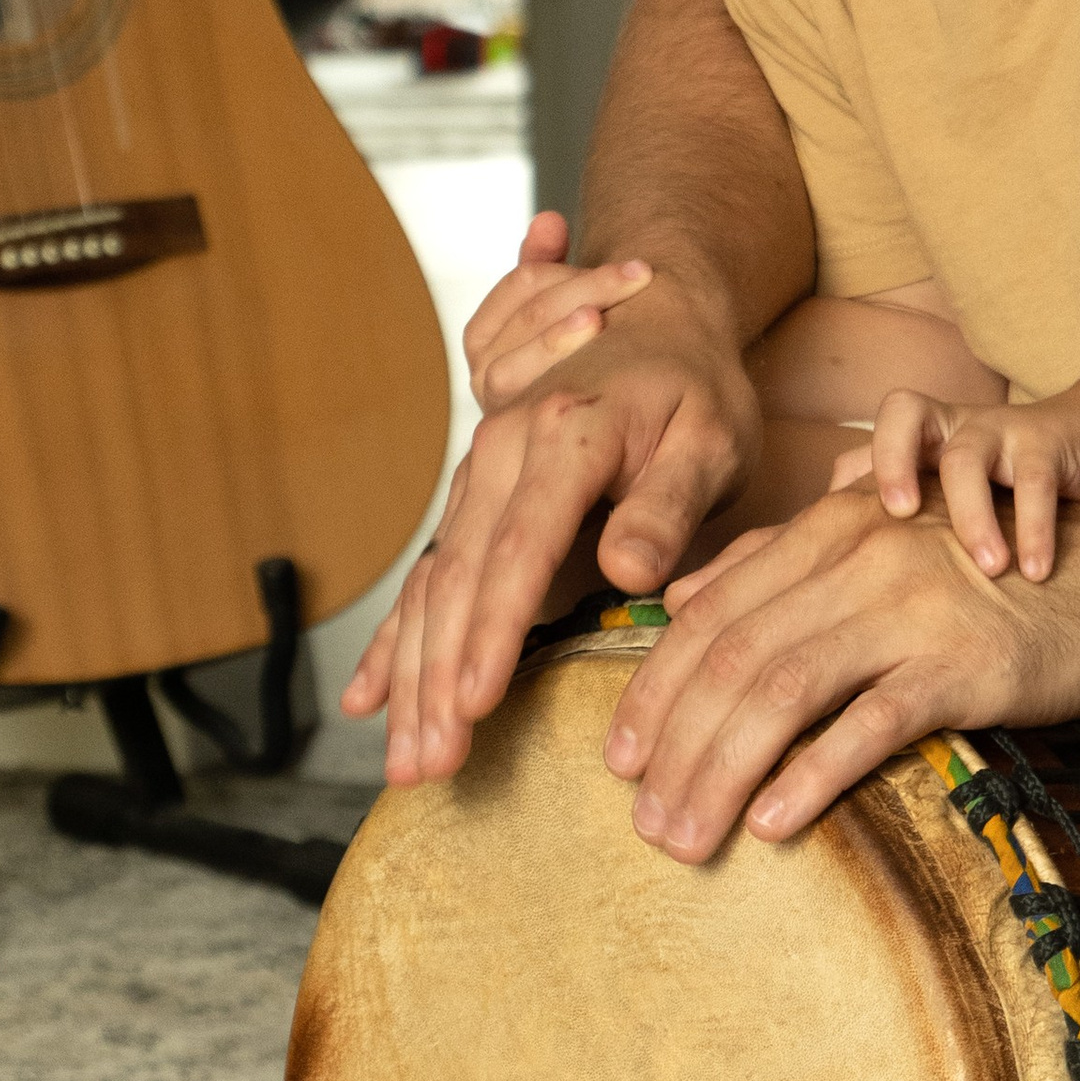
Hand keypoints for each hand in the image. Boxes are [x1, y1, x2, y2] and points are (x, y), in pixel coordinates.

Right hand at [342, 246, 765, 781]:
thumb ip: (668, 505)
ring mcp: (480, 477)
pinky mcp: (475, 500)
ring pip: (433, 587)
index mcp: (564, 435)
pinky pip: (426, 577)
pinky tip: (370, 702)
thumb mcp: (709, 437)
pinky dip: (395, 641)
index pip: (520, 547)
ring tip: (408, 761)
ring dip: (413, 678)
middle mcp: (503, 454)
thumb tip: (630, 571)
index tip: (476, 701)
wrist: (656, 317)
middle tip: (430, 763)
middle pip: (460, 579)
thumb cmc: (696, 387)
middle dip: (438, 678)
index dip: (493, 630)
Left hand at [604, 480, 1079, 863]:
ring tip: (685, 838)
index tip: (617, 758)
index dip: (654, 687)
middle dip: (674, 744)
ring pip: (783, 688)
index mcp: (833, 530)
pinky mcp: (965, 662)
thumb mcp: (890, 546)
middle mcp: (859, 557)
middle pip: (732, 655)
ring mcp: (910, 608)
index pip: (713, 611)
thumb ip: (789, 563)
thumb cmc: (1005, 570)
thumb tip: (684, 601)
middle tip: (641, 822)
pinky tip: (774, 823)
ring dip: (721, 770)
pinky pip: (871, 721)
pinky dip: (812, 774)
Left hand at [833, 390, 1079, 581]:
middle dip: (892, 462)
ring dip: (972, 514)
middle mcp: (950, 428)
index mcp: (918, 445)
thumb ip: (901, 525)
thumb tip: (841, 584)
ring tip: (989, 568)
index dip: (844, 488)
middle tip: (900, 516)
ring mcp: (999, 430)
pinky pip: (1037, 477)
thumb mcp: (954, 504)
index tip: (840, 547)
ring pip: (968, 455)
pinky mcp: (1051, 440)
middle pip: (902, 412)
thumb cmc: (1009, 486)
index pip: (861, 444)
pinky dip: (1035, 526)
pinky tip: (1037, 572)